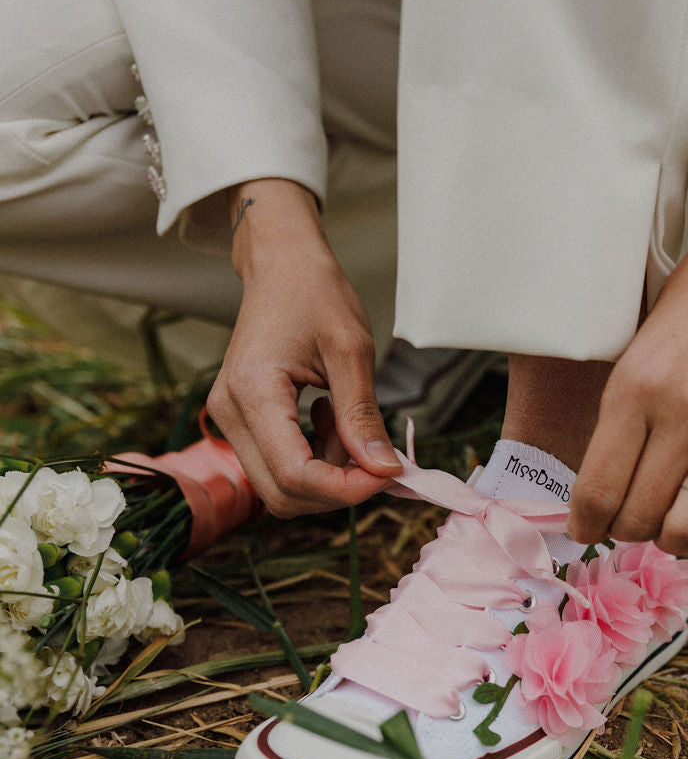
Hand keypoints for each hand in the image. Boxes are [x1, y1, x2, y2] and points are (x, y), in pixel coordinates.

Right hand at [207, 180, 401, 516]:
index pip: (296, 475)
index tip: (388, 474)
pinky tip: (327, 417)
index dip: (346, 489)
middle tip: (375, 457)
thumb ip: (362, 415)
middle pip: (283, 494)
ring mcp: (228, 419)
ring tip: (346, 422)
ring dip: (326, 475)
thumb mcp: (352, 350)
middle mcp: (228, 412)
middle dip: (337, 489)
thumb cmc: (315, 293)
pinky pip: (277, 466)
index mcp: (253, 392)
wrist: (281, 264)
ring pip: (280, 487)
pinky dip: (313, 459)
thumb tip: (384, 471)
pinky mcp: (239, 420)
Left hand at [568, 124, 687, 552]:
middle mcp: (682, 412)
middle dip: (629, 529)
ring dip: (676, 536)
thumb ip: (622, 417)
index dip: (586, 524)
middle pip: (640, 517)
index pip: (597, 491)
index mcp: (633, 389)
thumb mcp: (635, 352)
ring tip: (674, 522)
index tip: (587, 529)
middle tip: (632, 518)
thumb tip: (604, 491)